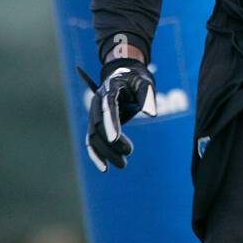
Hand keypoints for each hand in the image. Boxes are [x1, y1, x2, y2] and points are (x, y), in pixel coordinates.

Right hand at [77, 58, 156, 172]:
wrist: (123, 75)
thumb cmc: (136, 79)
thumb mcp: (145, 82)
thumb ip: (148, 96)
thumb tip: (151, 114)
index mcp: (109, 89)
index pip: (108, 106)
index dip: (111, 123)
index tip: (115, 139)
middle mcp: (97, 101)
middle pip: (98, 125)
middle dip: (112, 142)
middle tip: (130, 152)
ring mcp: (94, 113)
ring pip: (93, 136)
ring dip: (106, 152)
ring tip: (123, 164)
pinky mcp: (95, 122)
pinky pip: (91, 140)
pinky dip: (95, 154)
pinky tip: (105, 168)